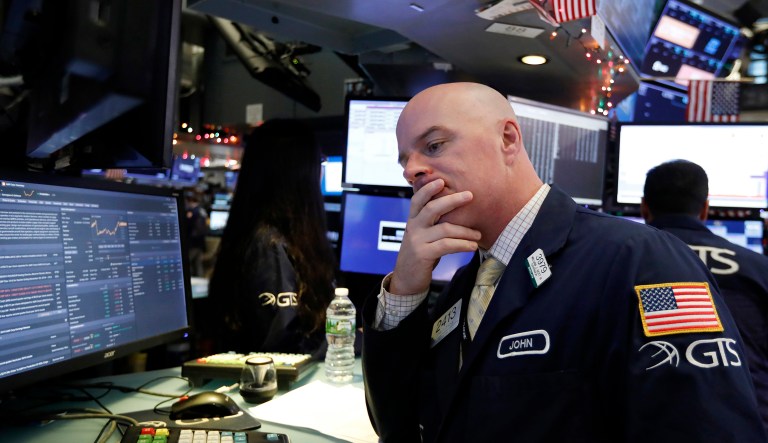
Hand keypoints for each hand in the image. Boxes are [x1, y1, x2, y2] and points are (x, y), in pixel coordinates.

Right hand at [390, 179, 480, 294]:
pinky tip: (471, 246)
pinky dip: (462, 244)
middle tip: (470, 195)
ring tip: (478, 235)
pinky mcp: (423, 254)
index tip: (441, 180)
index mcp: (413, 221)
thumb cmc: (419, 255)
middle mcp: (413, 228)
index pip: (417, 200)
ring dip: (465, 231)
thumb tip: (455, 211)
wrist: (406, 280)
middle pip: (432, 208)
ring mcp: (417, 241)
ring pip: (444, 228)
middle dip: (452, 200)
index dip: (428, 189)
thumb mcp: (422, 236)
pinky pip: (446, 245)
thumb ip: (432, 224)